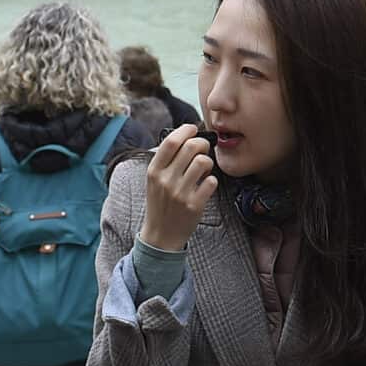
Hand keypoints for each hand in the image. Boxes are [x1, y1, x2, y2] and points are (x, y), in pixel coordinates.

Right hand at [144, 126, 215, 253]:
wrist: (161, 236)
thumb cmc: (160, 203)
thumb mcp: (154, 180)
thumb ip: (165, 160)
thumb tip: (184, 137)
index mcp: (154, 171)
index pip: (171, 141)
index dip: (185, 130)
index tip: (193, 129)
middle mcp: (165, 181)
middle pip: (191, 147)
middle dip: (202, 143)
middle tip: (204, 149)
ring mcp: (180, 193)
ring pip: (203, 162)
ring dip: (208, 162)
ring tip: (204, 168)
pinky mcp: (194, 205)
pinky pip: (211, 182)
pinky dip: (211, 180)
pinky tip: (206, 185)